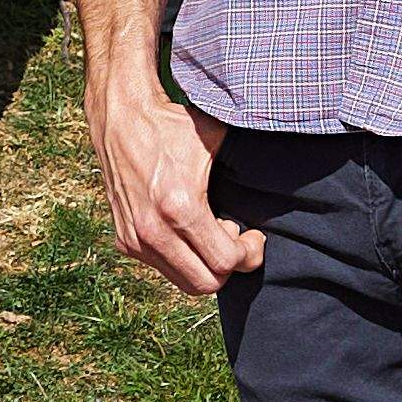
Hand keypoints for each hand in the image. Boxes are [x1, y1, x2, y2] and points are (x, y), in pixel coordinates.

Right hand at [91, 69, 262, 298]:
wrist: (121, 117)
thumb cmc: (172, 126)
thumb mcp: (216, 141)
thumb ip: (245, 170)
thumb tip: (280, 184)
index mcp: (181, 207)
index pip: (225, 261)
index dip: (249, 254)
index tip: (254, 235)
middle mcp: (154, 230)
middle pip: (206, 284)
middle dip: (229, 267)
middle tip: (235, 239)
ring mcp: (136, 239)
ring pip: (184, 282)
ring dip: (205, 265)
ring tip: (210, 233)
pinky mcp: (125, 240)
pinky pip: (164, 268)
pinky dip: (183, 259)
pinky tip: (187, 230)